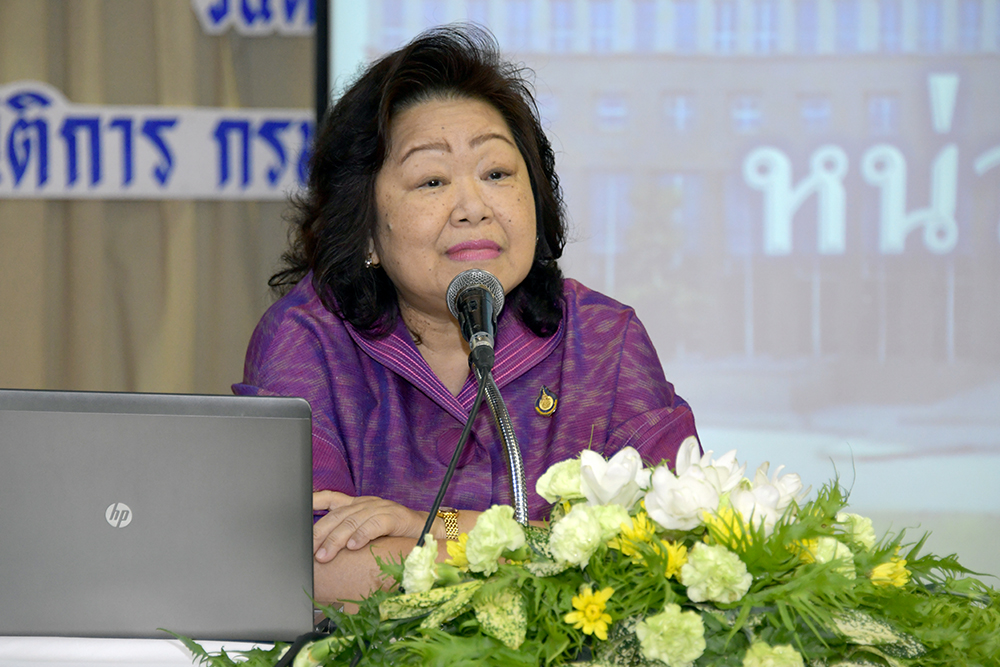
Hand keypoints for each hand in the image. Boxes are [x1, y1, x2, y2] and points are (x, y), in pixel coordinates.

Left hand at [312, 491, 428, 562]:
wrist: (428, 530)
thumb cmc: (395, 534)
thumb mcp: (368, 531)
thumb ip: (349, 536)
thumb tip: (325, 552)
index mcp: (358, 505)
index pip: (331, 498)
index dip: (313, 501)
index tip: (297, 510)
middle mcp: (367, 503)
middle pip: (337, 515)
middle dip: (320, 534)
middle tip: (310, 551)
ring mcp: (381, 508)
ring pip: (352, 520)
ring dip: (337, 540)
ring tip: (326, 555)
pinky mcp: (395, 516)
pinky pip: (375, 524)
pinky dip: (363, 535)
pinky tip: (354, 546)